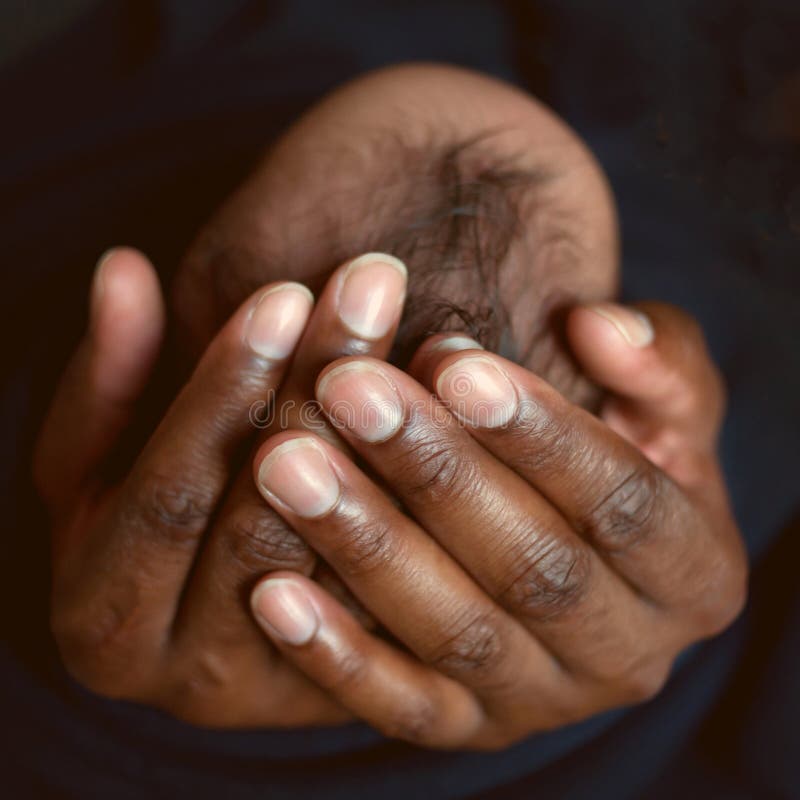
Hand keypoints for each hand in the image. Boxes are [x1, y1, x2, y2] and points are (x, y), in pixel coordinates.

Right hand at [33, 247, 405, 726]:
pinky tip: (469, 415)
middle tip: (373, 285)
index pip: (173, 496)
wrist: (193, 630)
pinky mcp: (354, 691)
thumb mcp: (92, 462)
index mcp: (104, 618)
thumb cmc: (131, 527)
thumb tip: (121, 269)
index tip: (284, 294)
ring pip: (349, 566)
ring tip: (434, 337)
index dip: (222, 390)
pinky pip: (404, 604)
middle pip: (267, 524)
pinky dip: (435, 511)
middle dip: (319, 393)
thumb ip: (108, 379)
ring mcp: (282, 692)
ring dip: (394, 444)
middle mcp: (192, 675)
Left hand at [247, 302, 747, 748]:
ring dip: (368, 546)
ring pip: (456, 633)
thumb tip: (600, 326)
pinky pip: (402, 706)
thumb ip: (660, 366)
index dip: (540, 431)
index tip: (452, 360)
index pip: (622, 502)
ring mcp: (543, 703)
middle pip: (531, 567)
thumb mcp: (667, 412)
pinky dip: (337, 655)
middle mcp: (629, 656)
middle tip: (346, 390)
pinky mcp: (468, 727)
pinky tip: (270, 590)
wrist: (581, 559)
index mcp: (696, 574)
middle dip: (434, 472)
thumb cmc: (620, 462)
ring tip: (288, 463)